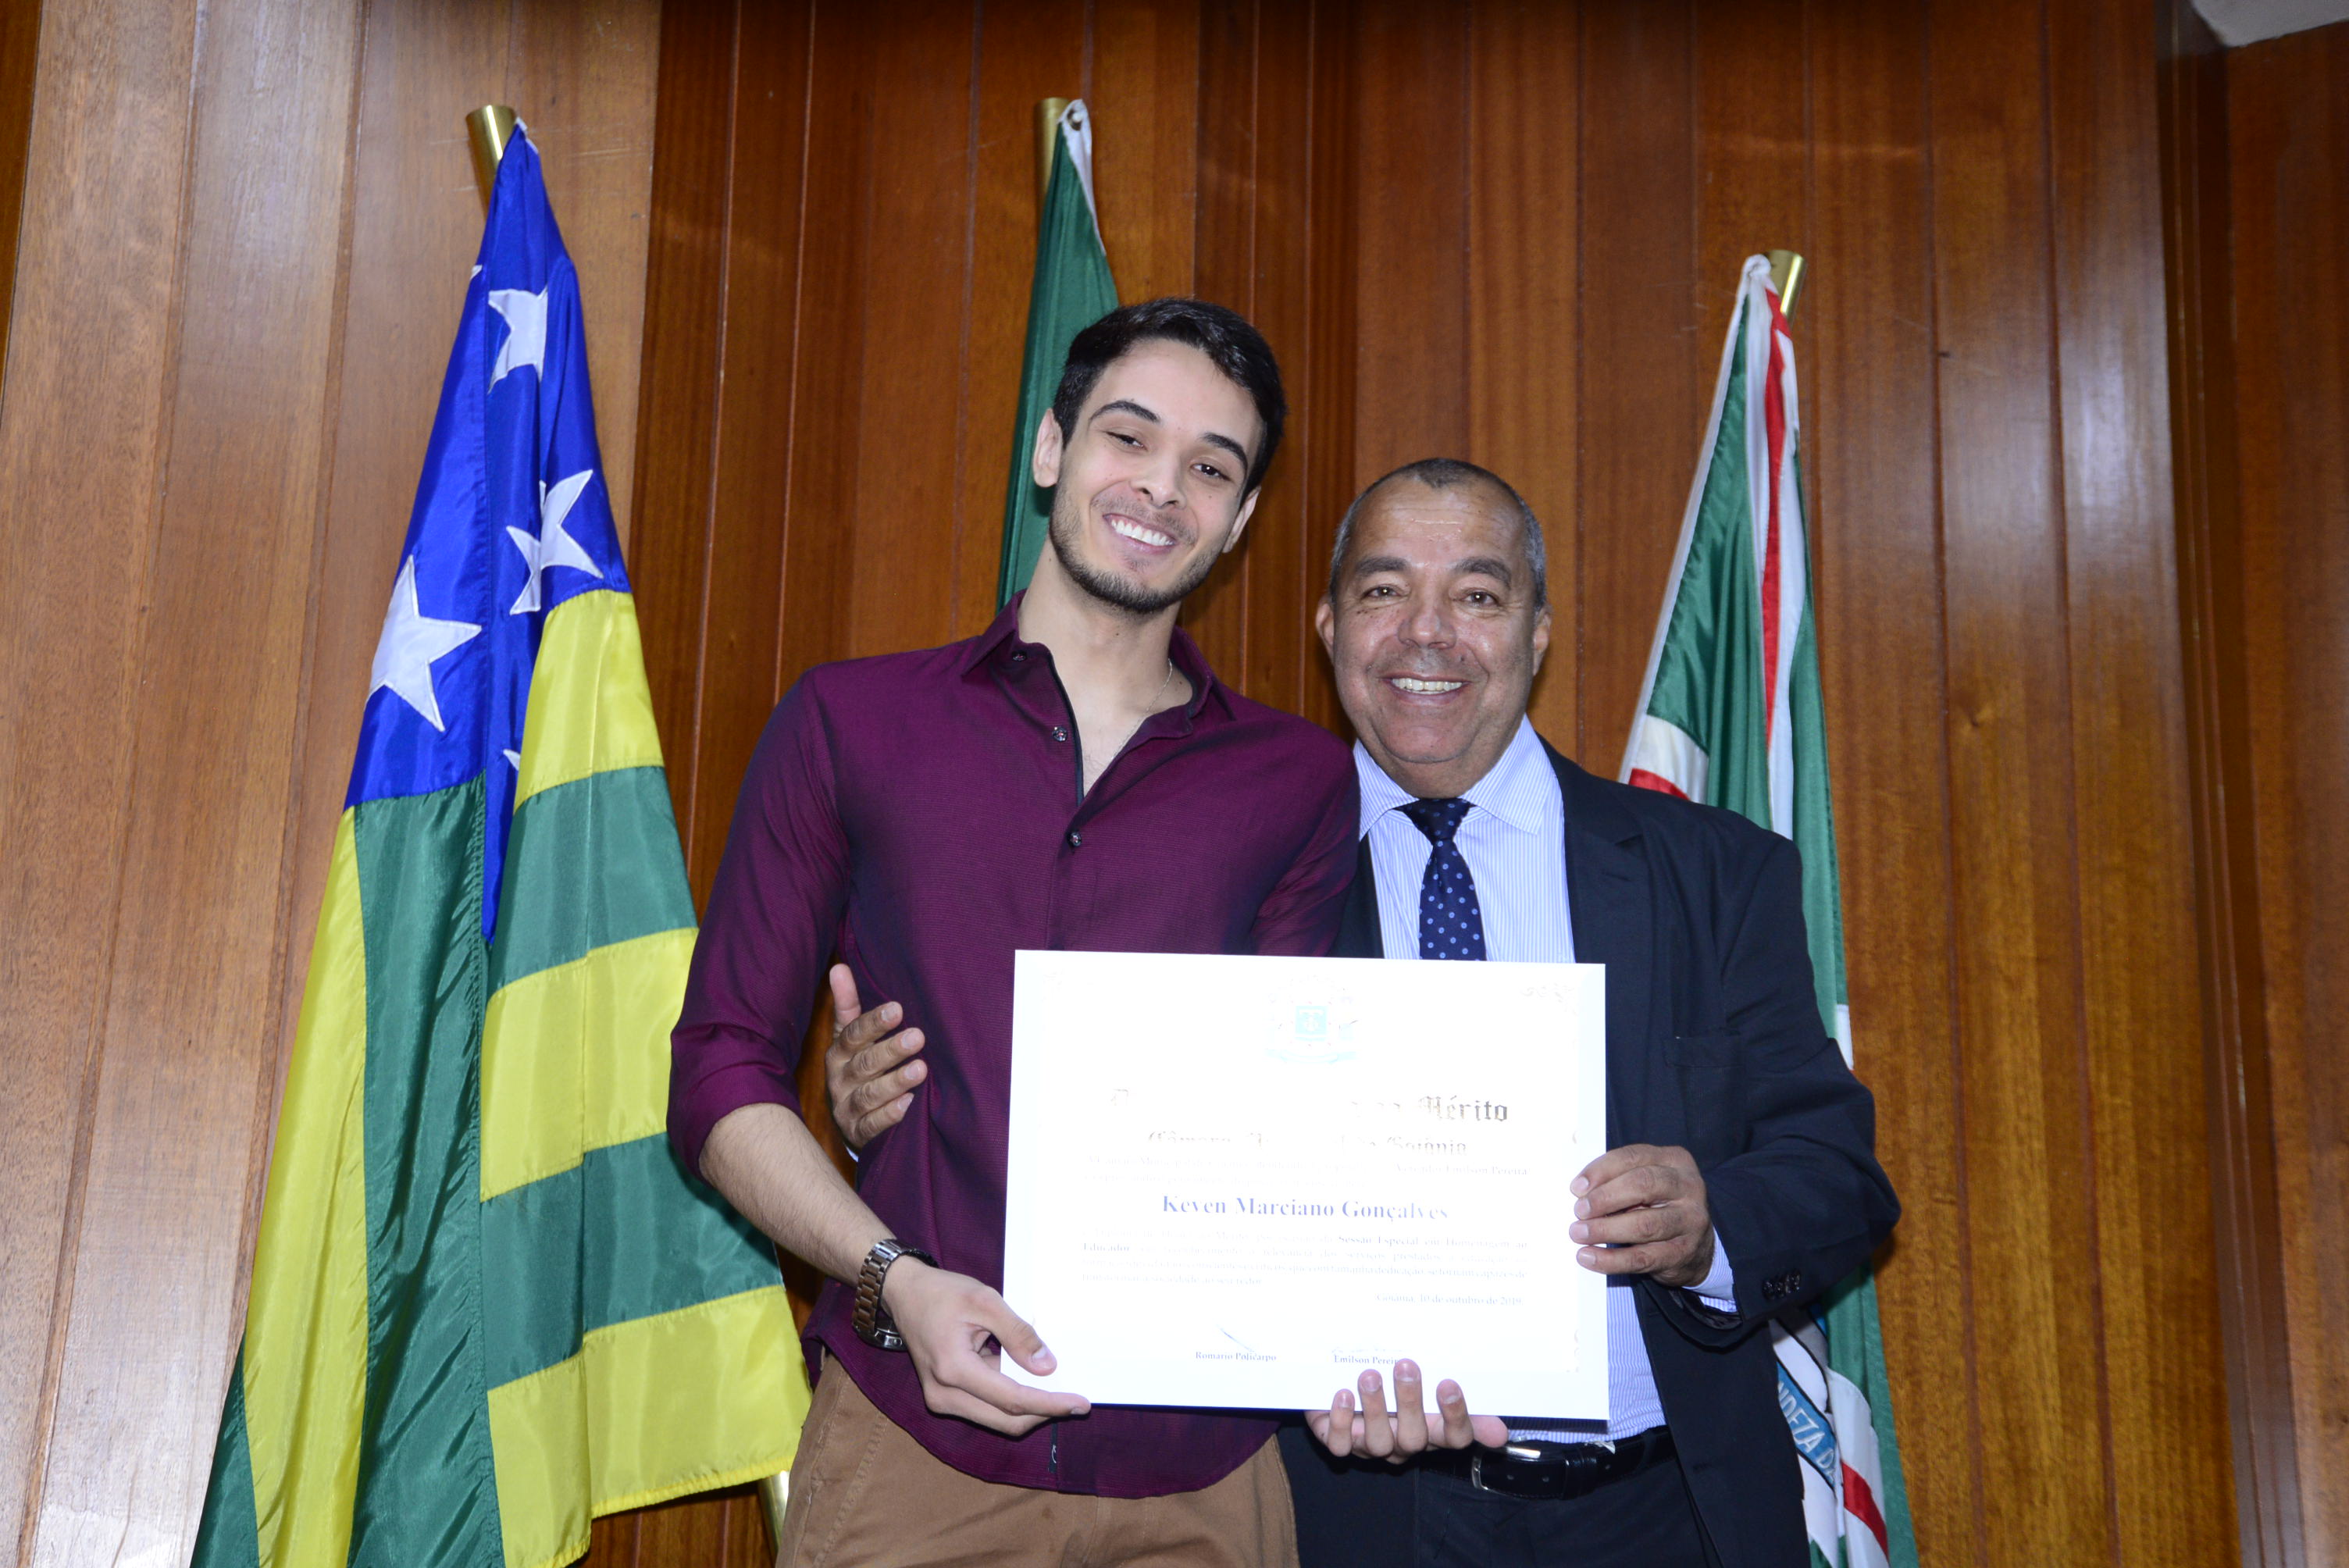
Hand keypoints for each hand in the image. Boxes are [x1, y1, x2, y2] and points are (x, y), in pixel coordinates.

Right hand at [824, 964, 927, 1150]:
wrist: (850, 1120)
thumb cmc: (856, 1067)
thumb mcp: (850, 1037)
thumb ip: (848, 1005)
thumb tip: (839, 967)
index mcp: (838, 1053)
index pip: (853, 1034)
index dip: (874, 1023)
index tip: (898, 1009)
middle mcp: (839, 1080)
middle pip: (864, 1064)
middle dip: (890, 1050)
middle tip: (918, 1036)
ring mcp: (847, 1108)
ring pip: (869, 1095)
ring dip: (895, 1082)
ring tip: (921, 1070)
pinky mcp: (859, 1133)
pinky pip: (872, 1125)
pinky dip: (889, 1115)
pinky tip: (909, 1104)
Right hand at [881, 1259, 1090, 1435]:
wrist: (905, 1295)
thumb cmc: (943, 1293)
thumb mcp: (985, 1301)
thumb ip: (1018, 1334)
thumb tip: (1047, 1367)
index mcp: (953, 1370)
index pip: (1012, 1400)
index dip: (1050, 1404)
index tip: (1081, 1404)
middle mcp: (944, 1395)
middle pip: (1007, 1420)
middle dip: (1044, 1412)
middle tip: (1076, 1401)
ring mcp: (942, 1400)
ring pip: (998, 1419)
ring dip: (1029, 1408)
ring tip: (1057, 1388)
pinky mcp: (945, 1398)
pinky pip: (987, 1408)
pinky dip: (1011, 1399)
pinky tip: (1029, 1380)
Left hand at [1303, 1361, 1507, 1461]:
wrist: (1344, 1390)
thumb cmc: (1397, 1392)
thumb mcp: (1432, 1395)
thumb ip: (1465, 1408)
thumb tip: (1503, 1432)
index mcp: (1432, 1432)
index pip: (1454, 1436)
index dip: (1455, 1415)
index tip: (1449, 1383)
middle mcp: (1404, 1444)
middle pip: (1415, 1437)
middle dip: (1410, 1402)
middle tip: (1406, 1365)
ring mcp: (1371, 1446)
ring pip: (1377, 1440)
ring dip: (1374, 1408)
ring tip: (1370, 1375)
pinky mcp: (1340, 1442)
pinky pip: (1340, 1443)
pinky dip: (1340, 1420)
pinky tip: (1341, 1394)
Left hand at [1570, 1144, 1714, 1287]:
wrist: (1695, 1248)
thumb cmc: (1659, 1206)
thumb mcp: (1645, 1184)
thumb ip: (1617, 1181)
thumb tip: (1580, 1191)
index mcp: (1675, 1160)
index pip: (1633, 1157)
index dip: (1601, 1171)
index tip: (1576, 1188)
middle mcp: (1688, 1187)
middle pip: (1643, 1185)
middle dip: (1605, 1198)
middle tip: (1579, 1211)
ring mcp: (1690, 1221)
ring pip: (1643, 1224)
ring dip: (1604, 1230)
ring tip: (1578, 1234)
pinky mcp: (1683, 1253)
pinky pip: (1642, 1257)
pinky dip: (1611, 1259)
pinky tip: (1589, 1257)